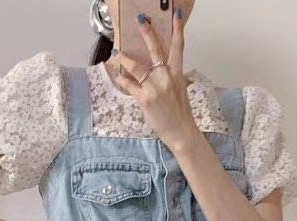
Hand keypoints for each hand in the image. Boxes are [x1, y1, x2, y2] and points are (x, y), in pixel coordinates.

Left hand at [106, 9, 195, 151]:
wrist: (181, 131)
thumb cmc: (179, 113)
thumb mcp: (178, 89)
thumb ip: (168, 76)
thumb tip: (155, 68)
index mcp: (177, 73)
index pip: (178, 46)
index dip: (177, 29)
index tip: (175, 14)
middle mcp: (166, 77)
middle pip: (156, 50)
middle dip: (148, 33)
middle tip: (140, 20)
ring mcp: (155, 87)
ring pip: (137, 67)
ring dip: (125, 58)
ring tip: (117, 52)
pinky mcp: (145, 99)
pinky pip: (129, 85)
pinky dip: (121, 79)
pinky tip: (115, 74)